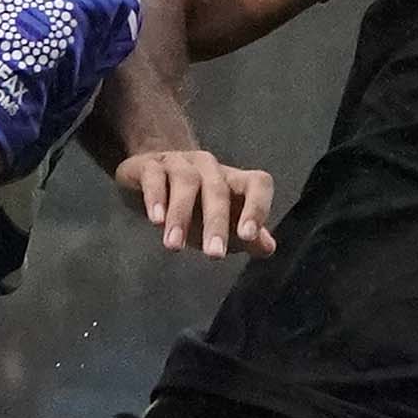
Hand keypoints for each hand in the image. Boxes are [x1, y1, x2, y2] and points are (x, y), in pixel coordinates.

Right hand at [115, 148, 276, 258]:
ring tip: (174, 246)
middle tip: (214, 254)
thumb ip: (247, 236)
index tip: (248, 236)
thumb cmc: (194, 204)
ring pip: (186, 182)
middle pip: (218, 190)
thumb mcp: (223, 223)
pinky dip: (155, 199)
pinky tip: (155, 221)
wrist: (152, 173)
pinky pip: (154, 178)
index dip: (256, 207)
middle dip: (216, 223)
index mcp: (234, 181)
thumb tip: (267, 248)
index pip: (257, 183)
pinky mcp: (150, 166)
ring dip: (180, 215)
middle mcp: (210, 168)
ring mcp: (179, 163)